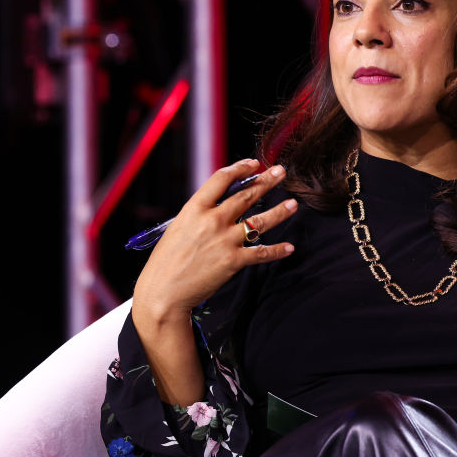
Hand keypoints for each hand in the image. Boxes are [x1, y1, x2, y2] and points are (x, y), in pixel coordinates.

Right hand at [133, 158, 297, 321]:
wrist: (163, 291)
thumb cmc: (167, 261)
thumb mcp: (179, 227)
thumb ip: (200, 214)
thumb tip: (222, 204)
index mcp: (194, 209)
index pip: (222, 179)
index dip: (240, 168)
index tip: (253, 164)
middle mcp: (212, 220)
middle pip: (246, 195)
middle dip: (266, 181)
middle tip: (281, 172)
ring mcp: (224, 240)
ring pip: (259, 221)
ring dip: (279, 212)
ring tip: (293, 204)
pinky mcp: (233, 261)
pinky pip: (261, 252)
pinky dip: (277, 250)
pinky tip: (289, 247)